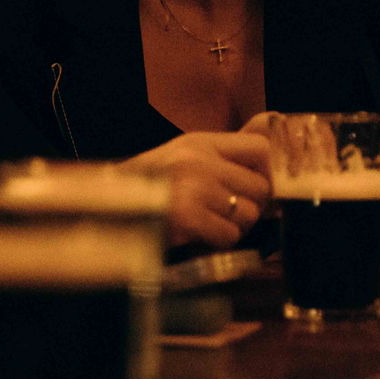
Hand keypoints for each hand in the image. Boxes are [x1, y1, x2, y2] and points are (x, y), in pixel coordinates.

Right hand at [122, 129, 272, 248]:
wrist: (109, 210)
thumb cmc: (151, 185)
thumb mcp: (185, 156)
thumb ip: (225, 154)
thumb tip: (270, 137)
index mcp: (200, 142)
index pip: (260, 147)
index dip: (268, 170)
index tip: (257, 186)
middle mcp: (199, 161)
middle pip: (261, 187)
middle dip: (251, 205)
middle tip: (228, 212)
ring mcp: (194, 188)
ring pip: (249, 215)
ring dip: (234, 226)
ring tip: (210, 222)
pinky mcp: (188, 217)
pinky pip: (230, 236)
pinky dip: (219, 241)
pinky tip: (200, 234)